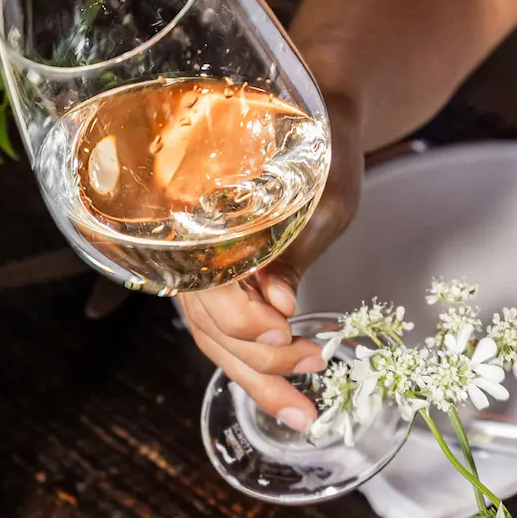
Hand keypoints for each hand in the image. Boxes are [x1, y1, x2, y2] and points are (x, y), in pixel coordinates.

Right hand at [178, 101, 363, 423]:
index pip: (207, 289)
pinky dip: (255, 365)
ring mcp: (204, 271)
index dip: (243, 317)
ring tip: (305, 406)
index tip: (289, 327)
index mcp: (202, 222)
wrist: (319, 111)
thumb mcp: (321, 198)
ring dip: (258, 377)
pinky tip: (287, 385)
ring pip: (215, 340)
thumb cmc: (323, 148)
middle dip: (260, 361)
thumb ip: (292, 252)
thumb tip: (280, 306)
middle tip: (313, 369)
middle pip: (209, 326)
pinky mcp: (224, 283)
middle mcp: (193, 252)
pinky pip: (227, 333)